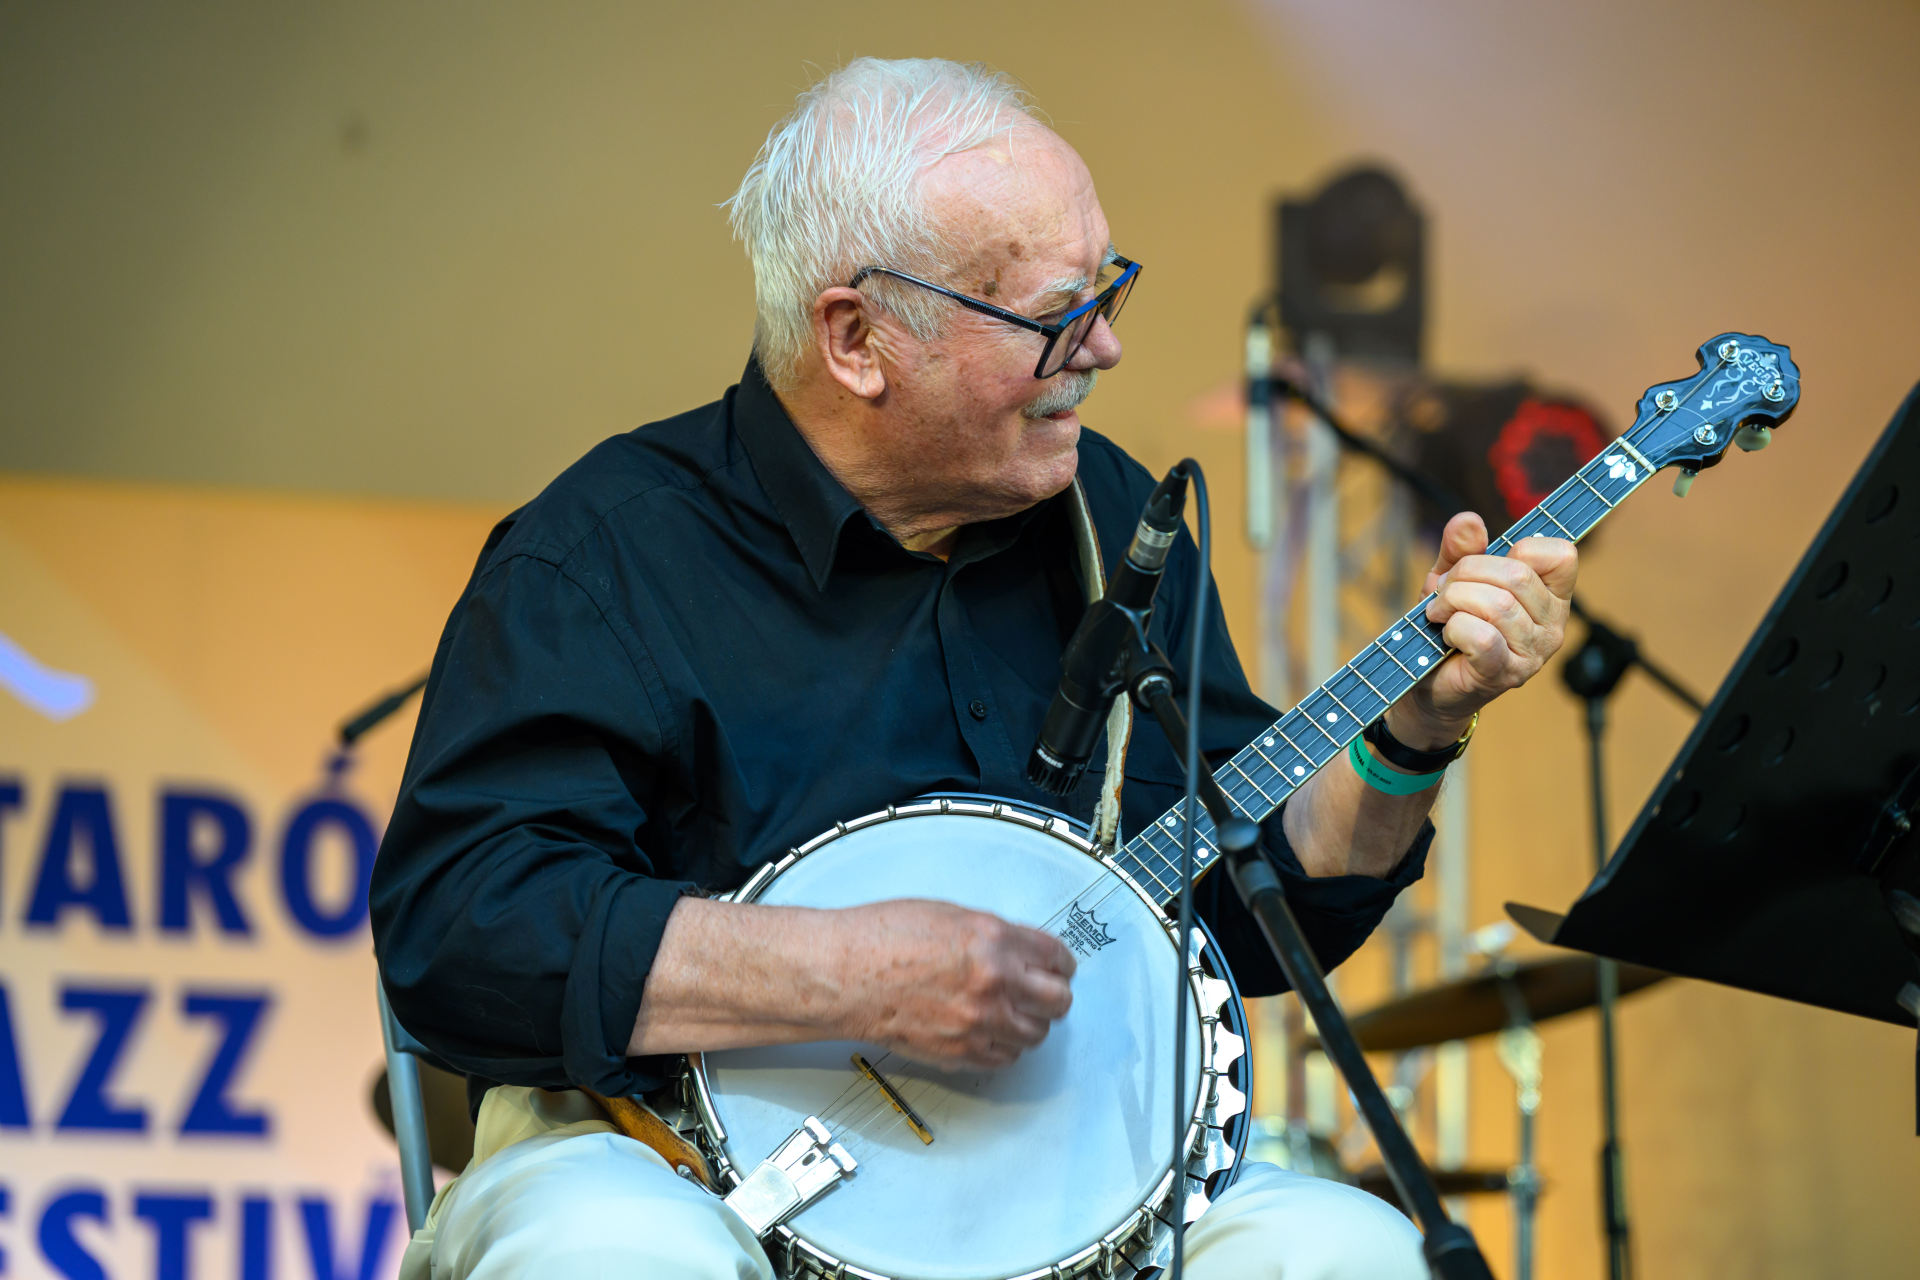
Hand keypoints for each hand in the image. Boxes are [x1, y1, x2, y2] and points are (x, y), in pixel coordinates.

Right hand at [829, 898, 1074, 1070]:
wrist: (843, 974)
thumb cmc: (880, 939)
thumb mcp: (949, 915)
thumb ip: (993, 934)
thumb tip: (1019, 949)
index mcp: (994, 940)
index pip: (1057, 957)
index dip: (1060, 962)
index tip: (1059, 967)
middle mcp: (994, 982)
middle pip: (1058, 1001)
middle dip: (1053, 994)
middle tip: (1043, 991)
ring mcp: (979, 1022)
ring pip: (1036, 1035)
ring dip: (1029, 1023)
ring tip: (1012, 1012)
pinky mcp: (961, 1053)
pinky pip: (1005, 1059)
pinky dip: (1003, 1047)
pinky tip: (990, 1031)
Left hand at [1394, 512, 1576, 745]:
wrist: (1428, 683)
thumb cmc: (1449, 626)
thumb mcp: (1452, 578)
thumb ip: (1461, 549)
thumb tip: (1468, 520)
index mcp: (1551, 597)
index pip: (1562, 555)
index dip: (1520, 548)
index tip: (1488, 564)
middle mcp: (1553, 626)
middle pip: (1517, 575)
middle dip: (1466, 574)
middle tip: (1443, 592)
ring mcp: (1533, 654)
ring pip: (1497, 604)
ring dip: (1454, 601)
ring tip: (1439, 613)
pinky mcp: (1505, 674)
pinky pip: (1483, 636)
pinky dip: (1454, 627)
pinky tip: (1447, 635)